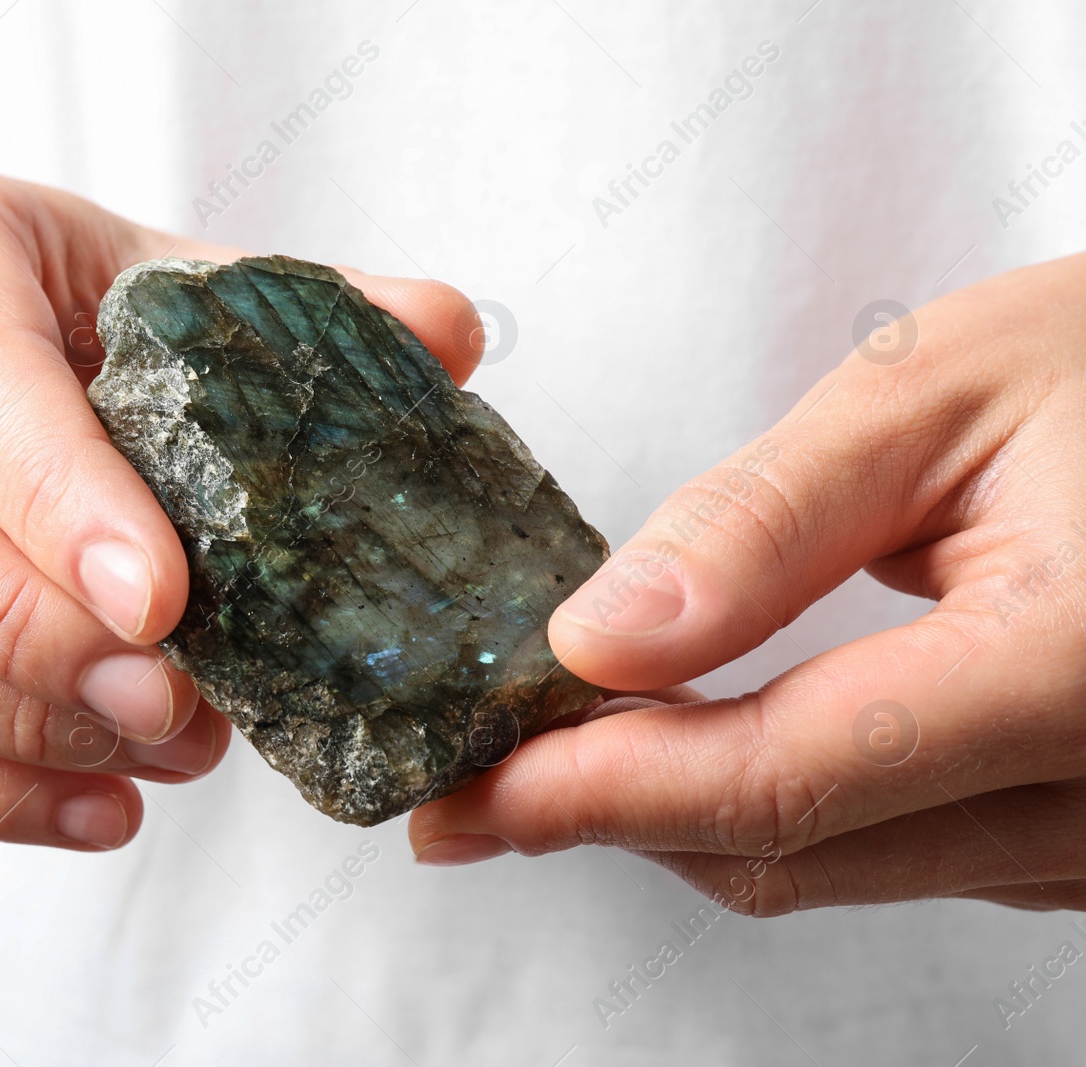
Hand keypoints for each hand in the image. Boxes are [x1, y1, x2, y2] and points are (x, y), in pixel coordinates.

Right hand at [0, 166, 478, 849]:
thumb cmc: (49, 296)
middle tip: (174, 702)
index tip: (165, 603)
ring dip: (19, 727)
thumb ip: (300, 301)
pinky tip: (106, 805)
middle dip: (28, 635)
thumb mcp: (164, 267)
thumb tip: (450, 332)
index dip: (56, 494)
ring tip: (169, 747)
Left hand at [411, 253, 1085, 913]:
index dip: (599, 790)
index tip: (468, 789)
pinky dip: (769, 809)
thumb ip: (761, 527)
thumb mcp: (935, 394)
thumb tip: (599, 641)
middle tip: (470, 778)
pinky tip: (691, 747)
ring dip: (679, 818)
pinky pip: (890, 855)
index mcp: (1073, 668)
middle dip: (608, 815)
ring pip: (831, 869)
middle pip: (791, 850)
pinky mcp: (1082, 836)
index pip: (784, 775)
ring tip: (555, 753)